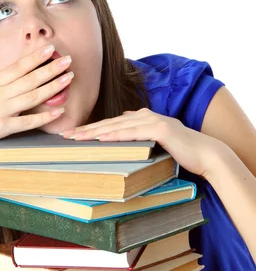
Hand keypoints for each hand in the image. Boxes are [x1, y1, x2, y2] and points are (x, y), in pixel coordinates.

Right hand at [0, 44, 73, 160]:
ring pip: (32, 96)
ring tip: (68, 78)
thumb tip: (17, 71)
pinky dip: (44, 116)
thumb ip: (0, 82)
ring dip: (52, 86)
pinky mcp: (3, 127)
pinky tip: (58, 110)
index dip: (36, 57)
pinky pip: (28, 121)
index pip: (19, 66)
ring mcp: (2, 110)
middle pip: (30, 78)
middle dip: (50, 68)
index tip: (50, 48)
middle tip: (68, 59)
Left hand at [60, 107, 226, 177]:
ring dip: (95, 132)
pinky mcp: (160, 129)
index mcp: (142, 118)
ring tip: (76, 138)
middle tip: (65, 135)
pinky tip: (101, 138)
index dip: (91, 129)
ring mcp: (153, 120)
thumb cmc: (180, 153)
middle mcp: (145, 116)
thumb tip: (123, 133)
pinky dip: (116, 135)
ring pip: (117, 126)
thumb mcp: (156, 144)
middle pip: (109, 123)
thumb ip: (140, 137)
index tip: (72, 135)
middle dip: (86, 129)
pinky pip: (133, 133)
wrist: (205, 154)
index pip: (110, 124)